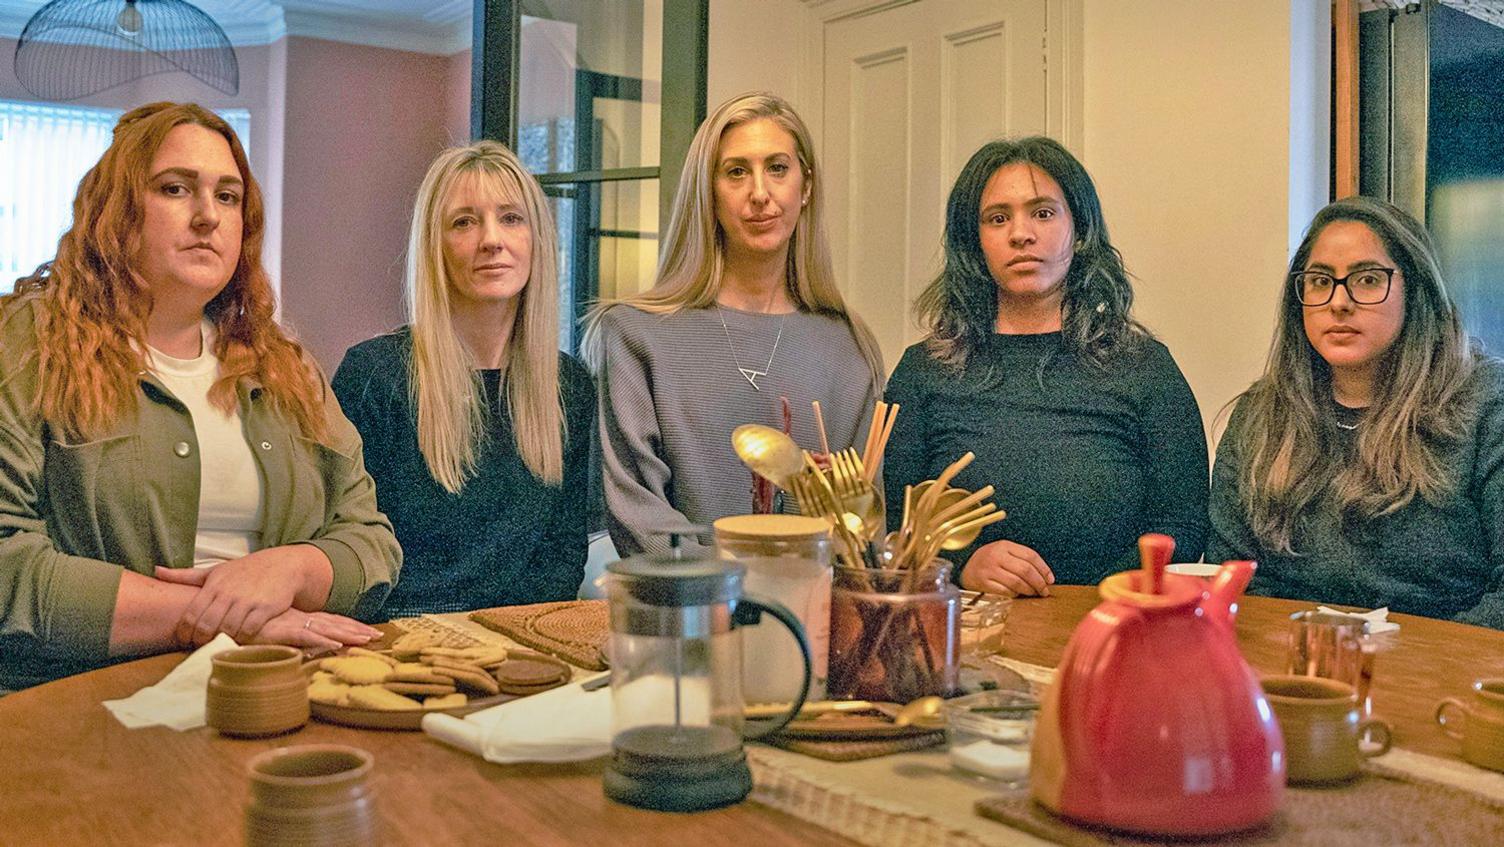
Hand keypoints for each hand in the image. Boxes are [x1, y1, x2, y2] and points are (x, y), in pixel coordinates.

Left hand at [155, 546, 326, 644]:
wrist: (283, 565)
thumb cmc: (246, 571)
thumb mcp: (215, 570)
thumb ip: (186, 576)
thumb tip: (156, 571)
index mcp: (214, 585)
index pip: (191, 614)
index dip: (184, 632)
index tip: (185, 640)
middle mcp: (229, 593)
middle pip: (206, 626)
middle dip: (200, 640)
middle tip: (201, 646)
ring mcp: (247, 601)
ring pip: (227, 630)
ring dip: (222, 641)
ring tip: (220, 644)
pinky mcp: (265, 609)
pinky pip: (249, 630)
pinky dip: (242, 639)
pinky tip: (241, 639)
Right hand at [247, 609, 382, 652]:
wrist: (224, 614)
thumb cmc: (241, 622)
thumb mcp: (265, 628)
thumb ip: (279, 634)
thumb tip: (294, 645)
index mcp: (297, 618)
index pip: (328, 621)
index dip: (348, 625)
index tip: (367, 631)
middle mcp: (299, 619)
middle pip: (334, 624)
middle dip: (356, 630)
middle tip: (378, 635)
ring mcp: (292, 624)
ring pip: (327, 629)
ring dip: (347, 635)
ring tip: (367, 640)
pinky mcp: (281, 631)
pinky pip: (306, 636)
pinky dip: (322, 640)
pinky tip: (337, 644)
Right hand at [961, 539, 1054, 596]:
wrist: (964, 567)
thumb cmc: (989, 561)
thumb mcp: (1003, 553)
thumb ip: (1021, 559)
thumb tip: (1044, 576)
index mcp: (1004, 545)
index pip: (1030, 555)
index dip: (1044, 569)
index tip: (1050, 580)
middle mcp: (996, 555)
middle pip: (1026, 570)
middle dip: (1039, 583)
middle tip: (1044, 591)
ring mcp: (989, 569)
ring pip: (1017, 582)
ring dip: (1029, 590)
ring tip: (1033, 593)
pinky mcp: (983, 583)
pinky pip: (1006, 591)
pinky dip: (1015, 595)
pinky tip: (1018, 594)